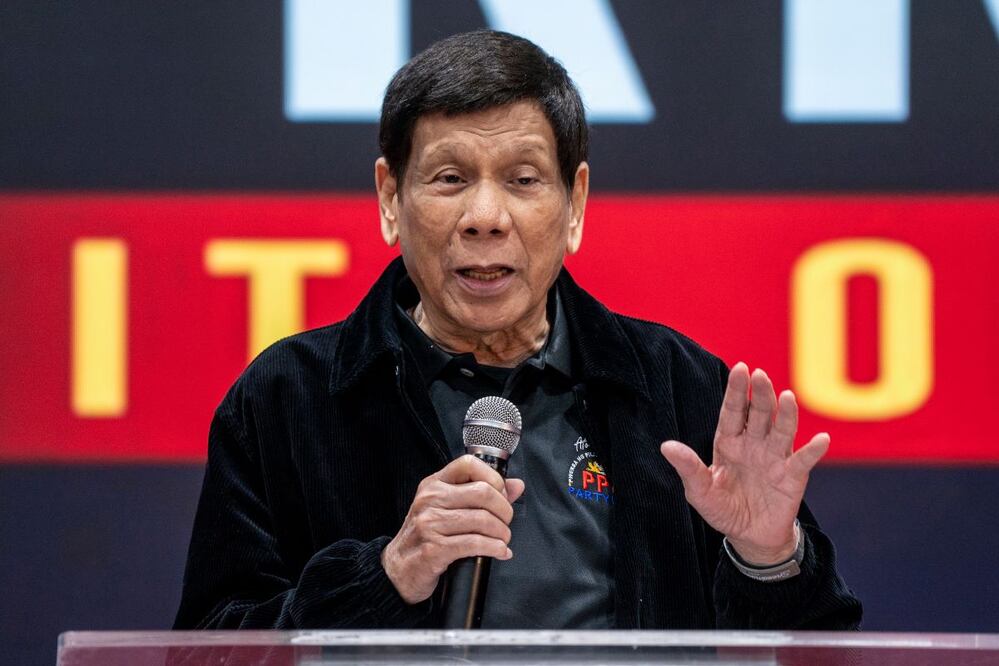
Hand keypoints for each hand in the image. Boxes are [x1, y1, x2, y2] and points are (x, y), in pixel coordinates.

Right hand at [381, 455, 524, 603]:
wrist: (397, 570)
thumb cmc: (424, 537)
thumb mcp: (446, 509)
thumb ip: (479, 494)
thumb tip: (516, 485)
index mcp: (433, 484)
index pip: (468, 464)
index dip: (493, 477)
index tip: (502, 493)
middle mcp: (430, 500)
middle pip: (482, 492)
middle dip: (504, 510)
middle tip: (506, 522)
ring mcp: (430, 524)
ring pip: (482, 519)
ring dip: (502, 533)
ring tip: (503, 540)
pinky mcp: (434, 549)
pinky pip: (475, 543)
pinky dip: (494, 549)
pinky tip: (499, 552)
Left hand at [660, 362, 827, 564]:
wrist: (749, 537)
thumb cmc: (723, 509)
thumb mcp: (700, 491)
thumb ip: (688, 468)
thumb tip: (666, 446)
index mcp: (729, 442)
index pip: (733, 412)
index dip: (737, 391)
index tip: (740, 368)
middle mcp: (754, 444)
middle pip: (759, 414)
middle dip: (760, 394)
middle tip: (760, 374)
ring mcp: (775, 458)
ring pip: (782, 430)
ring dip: (786, 414)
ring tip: (787, 396)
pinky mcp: (793, 476)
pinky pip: (803, 460)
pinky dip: (813, 450)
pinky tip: (820, 438)